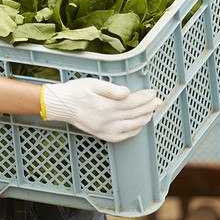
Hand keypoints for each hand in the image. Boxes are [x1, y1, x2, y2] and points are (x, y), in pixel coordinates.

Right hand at [40, 78, 161, 142]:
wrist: (61, 105)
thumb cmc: (76, 91)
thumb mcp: (92, 83)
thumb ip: (111, 89)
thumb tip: (128, 93)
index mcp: (106, 106)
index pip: (133, 102)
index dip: (145, 97)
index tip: (153, 92)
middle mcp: (108, 120)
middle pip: (135, 114)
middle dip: (149, 107)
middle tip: (158, 101)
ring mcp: (105, 130)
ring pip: (133, 126)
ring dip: (144, 118)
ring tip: (150, 111)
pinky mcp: (102, 135)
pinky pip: (123, 136)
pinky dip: (134, 131)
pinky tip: (138, 125)